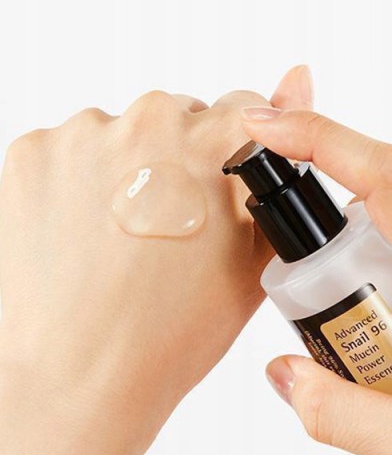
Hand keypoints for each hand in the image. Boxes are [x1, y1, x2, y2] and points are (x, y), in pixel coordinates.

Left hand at [0, 66, 312, 454]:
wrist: (82, 376)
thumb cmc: (172, 328)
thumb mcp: (252, 252)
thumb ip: (279, 162)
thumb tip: (299, 78)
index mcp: (207, 144)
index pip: (240, 110)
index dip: (234, 150)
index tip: (219, 180)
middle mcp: (142, 124)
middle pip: (177, 117)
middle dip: (181, 158)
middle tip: (171, 222)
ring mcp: (78, 136)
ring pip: (121, 133)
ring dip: (129, 168)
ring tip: (125, 235)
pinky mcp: (30, 154)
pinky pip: (71, 150)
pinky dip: (80, 181)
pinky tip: (85, 231)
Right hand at [240, 106, 391, 454]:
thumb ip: (341, 414)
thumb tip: (284, 371)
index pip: (386, 178)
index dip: (320, 139)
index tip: (268, 128)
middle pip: (371, 237)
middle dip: (335, 295)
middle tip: (343, 371)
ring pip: (388, 272)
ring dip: (367, 333)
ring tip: (390, 412)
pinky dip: (391, 337)